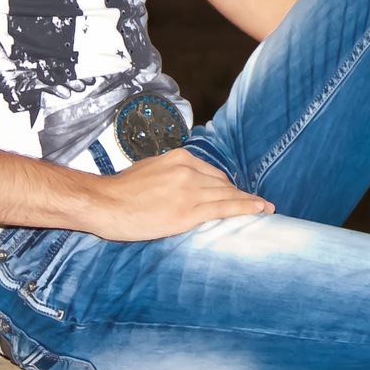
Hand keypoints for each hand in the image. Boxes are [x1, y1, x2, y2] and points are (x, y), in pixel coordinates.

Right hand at [76, 147, 274, 240]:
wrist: (104, 203)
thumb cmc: (120, 191)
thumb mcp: (149, 170)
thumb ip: (169, 174)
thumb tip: (179, 185)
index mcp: (179, 158)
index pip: (211, 173)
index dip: (226, 185)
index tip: (237, 192)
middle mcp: (188, 170)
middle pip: (222, 183)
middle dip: (239, 194)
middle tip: (257, 203)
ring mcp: (189, 190)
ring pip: (227, 195)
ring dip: (248, 202)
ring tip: (265, 208)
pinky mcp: (188, 211)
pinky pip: (223, 208)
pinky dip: (245, 208)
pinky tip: (259, 210)